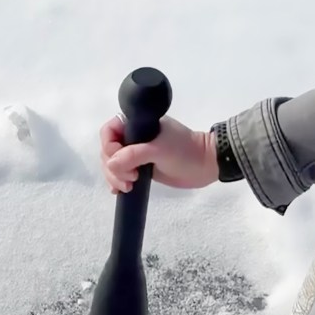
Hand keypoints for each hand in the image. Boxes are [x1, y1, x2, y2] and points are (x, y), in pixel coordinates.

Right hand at [100, 115, 217, 194]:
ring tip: (129, 186)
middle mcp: (134, 137)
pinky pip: (120, 174)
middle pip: (108, 151)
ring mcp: (136, 153)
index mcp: (138, 124)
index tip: (119, 160)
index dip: (109, 147)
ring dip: (114, 177)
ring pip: (112, 164)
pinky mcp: (140, 168)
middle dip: (113, 167)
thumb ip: (133, 155)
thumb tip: (111, 164)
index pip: (109, 131)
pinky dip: (117, 182)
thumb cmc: (185, 152)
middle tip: (130, 178)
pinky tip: (120, 191)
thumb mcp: (159, 150)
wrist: (206, 166)